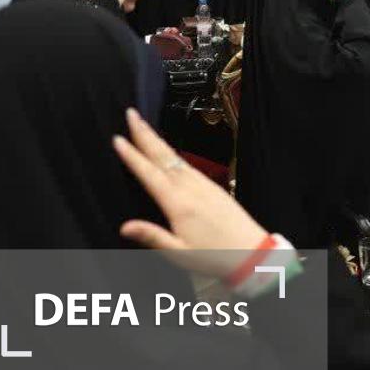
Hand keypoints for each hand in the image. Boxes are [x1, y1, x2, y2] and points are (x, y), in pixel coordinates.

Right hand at [114, 108, 269, 276]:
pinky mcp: (213, 187)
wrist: (252, 251)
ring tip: (144, 128)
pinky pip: (188, 165)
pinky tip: (169, 154)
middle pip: (163, 156)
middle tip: (131, 114)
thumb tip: (125, 226)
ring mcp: (204, 185)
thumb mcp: (179, 252)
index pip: (149, 174)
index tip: (118, 139)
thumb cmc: (216, 255)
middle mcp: (192, 188)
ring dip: (158, 141)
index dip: (132, 156)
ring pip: (175, 158)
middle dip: (145, 134)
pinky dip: (173, 155)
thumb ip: (152, 236)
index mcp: (179, 203)